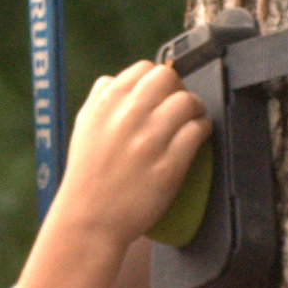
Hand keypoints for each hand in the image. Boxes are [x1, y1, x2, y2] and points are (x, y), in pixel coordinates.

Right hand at [52, 63, 212, 250]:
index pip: (144, 69)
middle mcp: (128, 115)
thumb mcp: (84, 126)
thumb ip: (100, 98)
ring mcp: (150, 139)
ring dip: (195, 110)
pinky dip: (203, 130)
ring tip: (192, 122)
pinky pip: (197, 131)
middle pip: (169, 79)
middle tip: (180, 109)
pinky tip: (199, 136)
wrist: (91, 218)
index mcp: (107, 102)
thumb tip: (118, 79)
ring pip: (188, 102)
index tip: (163, 96)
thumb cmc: (88, 175)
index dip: (158, 81)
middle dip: (179, 91)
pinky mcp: (170, 164)